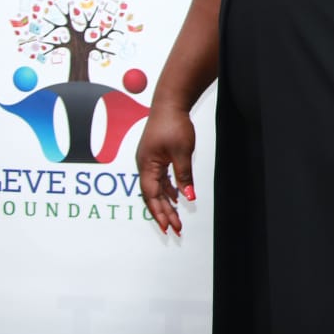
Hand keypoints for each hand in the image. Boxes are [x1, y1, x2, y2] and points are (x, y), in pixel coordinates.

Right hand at [135, 104, 196, 234]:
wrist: (170, 103)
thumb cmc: (174, 124)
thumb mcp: (182, 152)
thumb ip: (184, 175)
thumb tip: (188, 197)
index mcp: (147, 166)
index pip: (152, 196)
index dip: (160, 212)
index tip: (168, 227)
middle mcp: (145, 166)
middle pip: (152, 196)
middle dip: (163, 213)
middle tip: (174, 230)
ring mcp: (149, 161)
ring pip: (156, 188)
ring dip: (166, 203)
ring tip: (175, 219)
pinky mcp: (156, 157)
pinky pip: (160, 179)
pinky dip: (168, 190)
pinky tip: (176, 197)